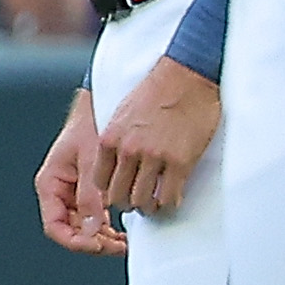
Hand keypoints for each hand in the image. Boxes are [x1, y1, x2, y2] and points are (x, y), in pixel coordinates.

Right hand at [35, 88, 124, 255]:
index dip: (75, 241)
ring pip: (83, 227)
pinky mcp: (87, 191)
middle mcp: (58, 192)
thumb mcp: (92, 162)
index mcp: (50, 184)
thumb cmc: (91, 125)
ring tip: (124, 240)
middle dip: (93, 242)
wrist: (103, 105)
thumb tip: (91, 230)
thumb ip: (90, 197)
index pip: (55, 226)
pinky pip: (94, 217)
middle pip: (70, 230)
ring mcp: (73, 193)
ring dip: (101, 237)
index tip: (98, 245)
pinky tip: (122, 229)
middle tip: (119, 246)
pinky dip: (106, 227)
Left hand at [94, 60, 219, 216]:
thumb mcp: (120, 116)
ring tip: (155, 204)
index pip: (99, 182)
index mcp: (109, 140)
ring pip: (142, 201)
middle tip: (138, 204)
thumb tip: (114, 167)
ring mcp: (154, 158)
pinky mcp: (180, 162)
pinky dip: (169, 204)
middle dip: (127, 204)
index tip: (120, 193)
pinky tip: (172, 199)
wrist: (185, 76)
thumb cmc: (154, 93)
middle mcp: (128, 151)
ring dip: (149, 207)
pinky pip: (169, 197)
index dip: (110, 192)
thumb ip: (115, 142)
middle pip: (118, 197)